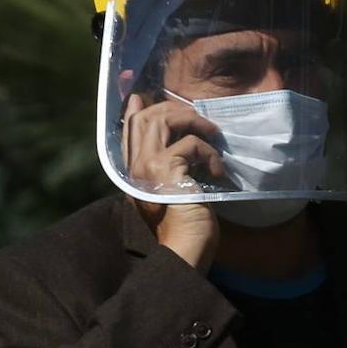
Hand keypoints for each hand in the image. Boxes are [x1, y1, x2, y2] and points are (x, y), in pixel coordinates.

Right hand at [122, 93, 223, 273]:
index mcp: (133, 174)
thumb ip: (172, 169)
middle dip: (174, 111)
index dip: (135, 111)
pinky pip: (191, 144)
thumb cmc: (186, 228)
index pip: (128, 132)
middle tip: (198, 117)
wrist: (185, 250)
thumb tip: (183, 145)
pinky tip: (218, 172)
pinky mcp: (165, 170)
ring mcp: (146, 167)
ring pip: (162, 121)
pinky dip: (210, 153)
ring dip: (192, 121)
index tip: (142, 97)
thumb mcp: (176, 192)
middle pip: (145, 119)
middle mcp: (134, 168)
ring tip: (213, 134)